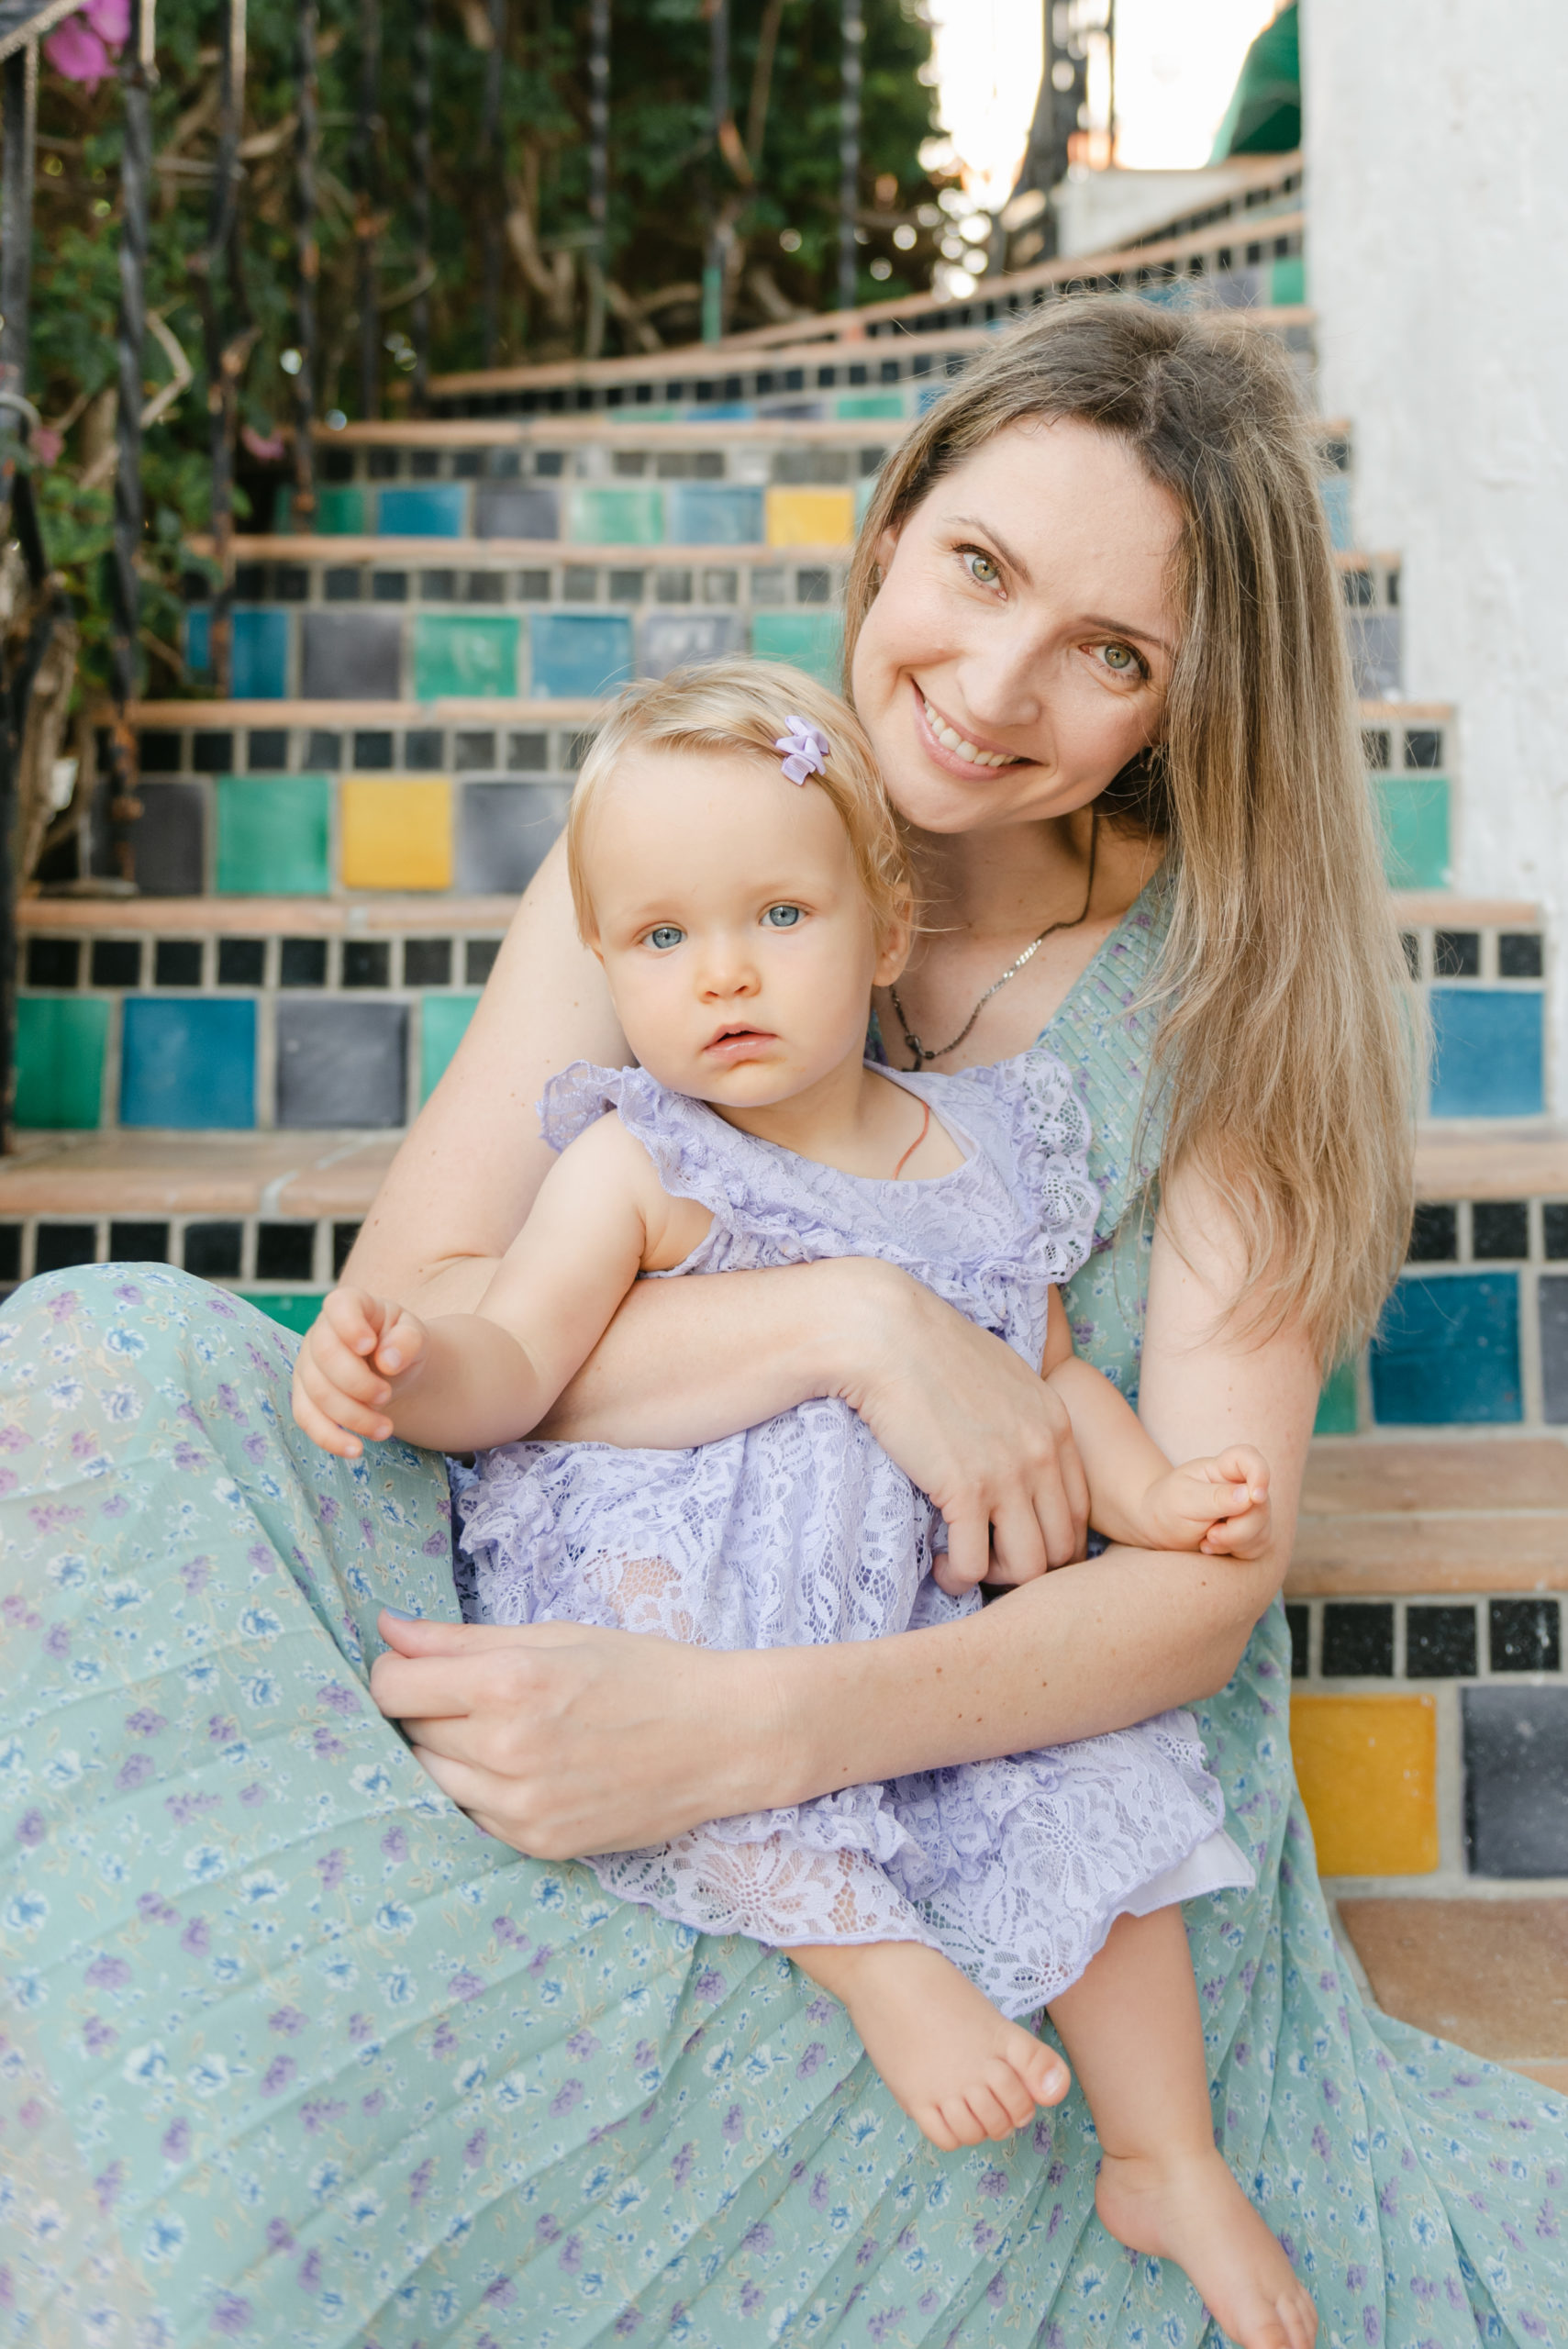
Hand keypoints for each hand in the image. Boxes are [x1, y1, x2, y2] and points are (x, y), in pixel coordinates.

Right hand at [291, 1286, 428, 1459]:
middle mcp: (320, 1332)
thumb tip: (388, 1361)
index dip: (349, 1326)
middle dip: (357, 1383)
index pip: (339, 1305)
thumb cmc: (401, 1344)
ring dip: (352, 1416)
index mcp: (349, 1306)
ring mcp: (307, 1365)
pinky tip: (356, 1450)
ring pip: (317, 1393)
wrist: (392, 1369)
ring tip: (386, 1429)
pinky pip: (307, 1419)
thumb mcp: (415, 1335)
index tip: (370, 1345)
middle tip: (386, 1396)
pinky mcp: (305, 1397)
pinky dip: (330, 1438)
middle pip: (325, 1356)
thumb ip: (408, 1339)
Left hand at [369, 1611, 770, 1855]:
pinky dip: (480, 1793)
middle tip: (469, 1697)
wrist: (722, 1737)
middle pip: (407, 1734)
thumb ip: (460, 1639)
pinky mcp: (537, 1844)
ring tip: (497, 1733)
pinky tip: (523, 1768)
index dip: (395, 1672)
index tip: (417, 1667)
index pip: (391, 1687)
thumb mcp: (554, 1637)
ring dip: (447, 1756)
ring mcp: (520, 1806)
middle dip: (425, 1712)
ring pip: (431, 1781)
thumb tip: (386, 1629)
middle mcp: (506, 1749)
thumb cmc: (642, 1672)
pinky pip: (471, 1817)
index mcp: (508, 1683)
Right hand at [840, 1266, 1089, 1591]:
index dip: (1050, 1542)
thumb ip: (1023, 1417)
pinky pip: (975, 1565)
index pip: (1080, 1513)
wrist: (887, 1335)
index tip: (1013, 1543)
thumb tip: (1013, 1449)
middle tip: (988, 1560)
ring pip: (1029, 1568)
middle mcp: (1043, 1454)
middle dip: (1027, 1567)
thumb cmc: (931, 1350)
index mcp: (1056, 1426)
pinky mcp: (966, 1491)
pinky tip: (939, 1561)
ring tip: (963, 1565)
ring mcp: (1009, 1475)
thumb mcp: (1002, 1376)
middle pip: (1063, 1548)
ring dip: (995, 1579)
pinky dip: (957, 1576)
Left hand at [1141, 1446, 1271, 1559]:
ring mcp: (1249, 1509)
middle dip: (1239, 1528)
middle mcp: (1241, 1485)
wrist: (1160, 1529)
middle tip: (1211, 1534)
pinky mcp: (1251, 1532)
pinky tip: (1213, 1547)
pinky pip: (1259, 1544)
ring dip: (1235, 1541)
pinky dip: (1237, 1550)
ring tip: (1207, 1539)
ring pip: (1262, 1528)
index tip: (1255, 1496)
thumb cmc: (1168, 1506)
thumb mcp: (1183, 1500)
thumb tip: (1250, 1496)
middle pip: (1261, 1504)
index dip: (1260, 1473)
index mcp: (1222, 1468)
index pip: (1249, 1457)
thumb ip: (1215, 1498)